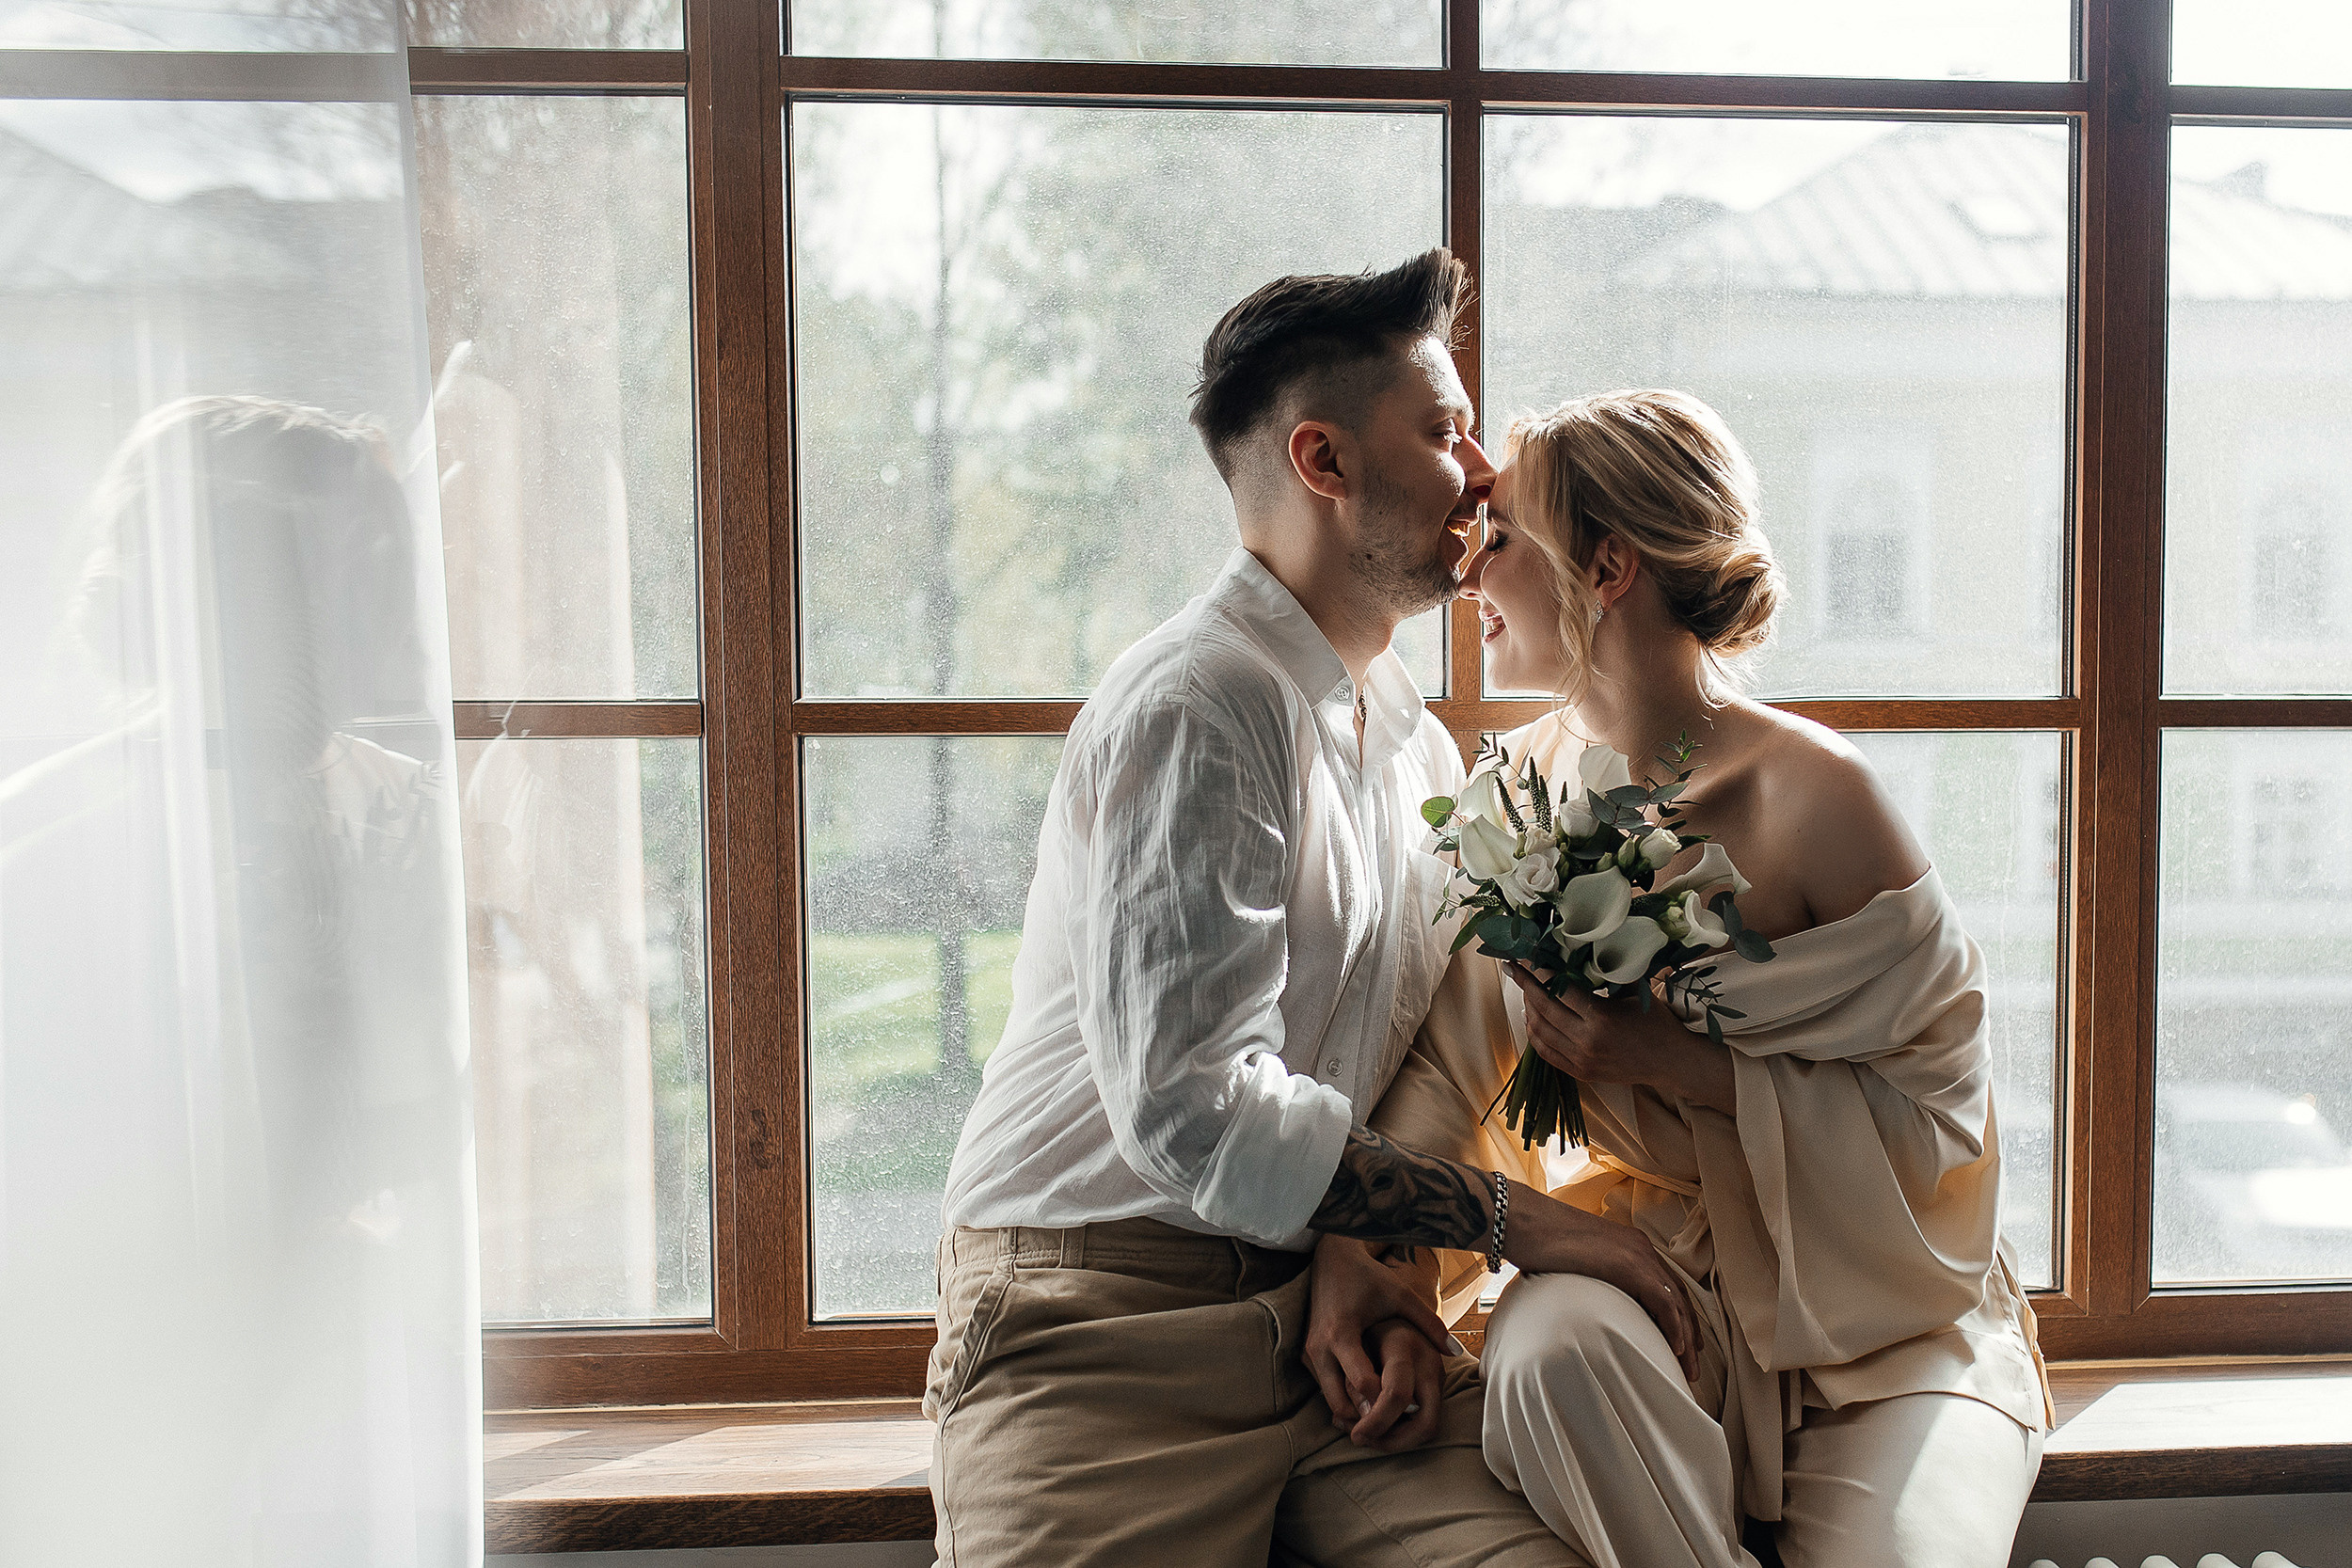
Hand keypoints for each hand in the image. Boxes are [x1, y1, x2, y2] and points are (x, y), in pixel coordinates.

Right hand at [1306, 1236, 1449, 1445]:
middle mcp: (1320, 1348)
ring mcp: (1310, 1353)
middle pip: (1342, 1403)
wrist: (1332, 1260)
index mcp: (1343, 1333)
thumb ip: (1430, 1324)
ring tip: (1387, 1414)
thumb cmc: (1369, 1278)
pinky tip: (1371, 1399)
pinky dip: (1345, 1400)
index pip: (1365, 1383)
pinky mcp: (1307, 1356)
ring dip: (1356, 1412)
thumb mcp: (1401, 1297)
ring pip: (1331, 1402)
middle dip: (1368, 1417)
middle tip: (1398, 1425)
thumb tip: (1457, 1352)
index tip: (1411, 1408)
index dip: (1388, 1401)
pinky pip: (1325, 1390)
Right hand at [1502, 1180, 1701, 1382]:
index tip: (1682, 1345)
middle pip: (1678, 1295)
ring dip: (1686, 1338)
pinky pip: (1663, 1302)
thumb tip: (1583, 1307)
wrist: (1523, 1221)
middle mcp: (1640, 1248)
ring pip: (1676, 1302)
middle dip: (1689, 1332)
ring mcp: (1637, 1255)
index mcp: (1630, 1245)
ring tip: (1688, 1369)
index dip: (1679, 1316)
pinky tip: (1675, 1349)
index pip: (1666, 1284)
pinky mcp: (1629, 1266)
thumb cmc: (1537, 1241)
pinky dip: (1673, 1327)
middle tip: (1692, 1365)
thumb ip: (1589, 1281)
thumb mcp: (1573, 1263)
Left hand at [1505, 962, 1735, 1113]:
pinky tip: (1533, 1018)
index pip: (1558, 990)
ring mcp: (1582, 1060)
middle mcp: (1587, 1041)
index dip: (1538, 972)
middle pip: (1543, 1009)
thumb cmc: (1657, 1023)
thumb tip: (1579, 952)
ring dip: (1528, 1009)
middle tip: (1514, 968)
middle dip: (1525, 985)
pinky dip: (1535, 1033)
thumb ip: (1606, 976)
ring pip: (1539, 1032)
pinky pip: (1546, 1053)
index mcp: (1601, 1018)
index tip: (1526, 957)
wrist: (1673, 1063)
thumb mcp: (1634, 993)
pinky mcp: (1581, 1073)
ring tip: (1527, 990)